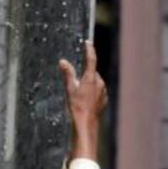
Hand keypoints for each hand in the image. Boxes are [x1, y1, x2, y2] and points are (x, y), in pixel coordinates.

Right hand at [59, 41, 106, 161]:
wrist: (86, 125)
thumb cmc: (76, 107)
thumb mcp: (69, 89)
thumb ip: (67, 74)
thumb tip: (63, 62)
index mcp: (91, 78)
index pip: (91, 59)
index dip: (89, 50)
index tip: (87, 43)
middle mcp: (99, 82)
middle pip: (92, 73)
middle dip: (85, 75)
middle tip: (76, 85)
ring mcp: (103, 91)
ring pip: (95, 83)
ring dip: (89, 85)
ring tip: (80, 97)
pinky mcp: (104, 100)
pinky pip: (98, 92)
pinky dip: (92, 93)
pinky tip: (85, 102)